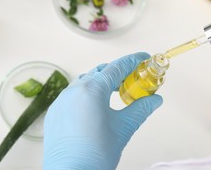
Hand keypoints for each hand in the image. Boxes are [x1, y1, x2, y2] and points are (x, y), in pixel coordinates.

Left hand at [43, 53, 161, 169]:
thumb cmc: (97, 153)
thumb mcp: (124, 128)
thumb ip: (141, 109)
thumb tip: (156, 99)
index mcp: (92, 90)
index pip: (117, 67)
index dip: (133, 61)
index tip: (145, 58)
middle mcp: (74, 90)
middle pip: (100, 71)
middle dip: (119, 71)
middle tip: (134, 77)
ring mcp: (61, 101)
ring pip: (85, 81)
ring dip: (102, 81)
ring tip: (116, 91)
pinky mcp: (55, 112)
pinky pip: (73, 93)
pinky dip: (88, 92)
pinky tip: (97, 105)